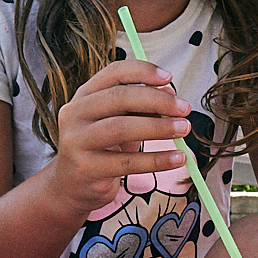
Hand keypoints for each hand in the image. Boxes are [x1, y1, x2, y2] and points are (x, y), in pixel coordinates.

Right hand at [45, 60, 194, 216]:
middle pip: (119, 97)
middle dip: (157, 100)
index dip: (143, 71)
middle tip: (185, 108)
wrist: (72, 186)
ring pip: (121, 128)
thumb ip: (140, 106)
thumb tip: (170, 93)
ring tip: (184, 129)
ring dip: (159, 127)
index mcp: (84, 95)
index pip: (114, 73)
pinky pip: (127, 162)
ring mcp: (76, 141)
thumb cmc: (102, 148)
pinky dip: (157, 159)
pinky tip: (178, 158)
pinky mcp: (85, 168)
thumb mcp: (119, 121)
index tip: (170, 78)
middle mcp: (75, 113)